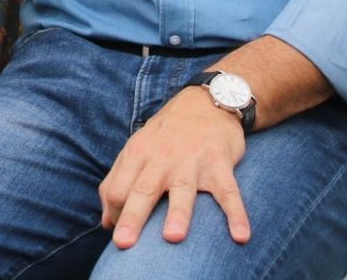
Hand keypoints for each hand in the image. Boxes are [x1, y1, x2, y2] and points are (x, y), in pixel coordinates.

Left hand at [100, 87, 249, 249]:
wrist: (206, 103)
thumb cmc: (166, 135)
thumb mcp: (136, 149)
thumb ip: (117, 182)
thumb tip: (105, 221)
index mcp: (137, 155)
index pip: (117, 189)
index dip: (116, 214)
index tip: (121, 239)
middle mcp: (161, 159)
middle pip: (143, 190)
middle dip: (133, 217)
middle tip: (123, 244)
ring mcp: (191, 161)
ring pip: (183, 190)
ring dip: (178, 214)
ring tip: (173, 238)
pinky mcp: (219, 164)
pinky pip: (228, 192)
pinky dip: (236, 214)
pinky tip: (241, 236)